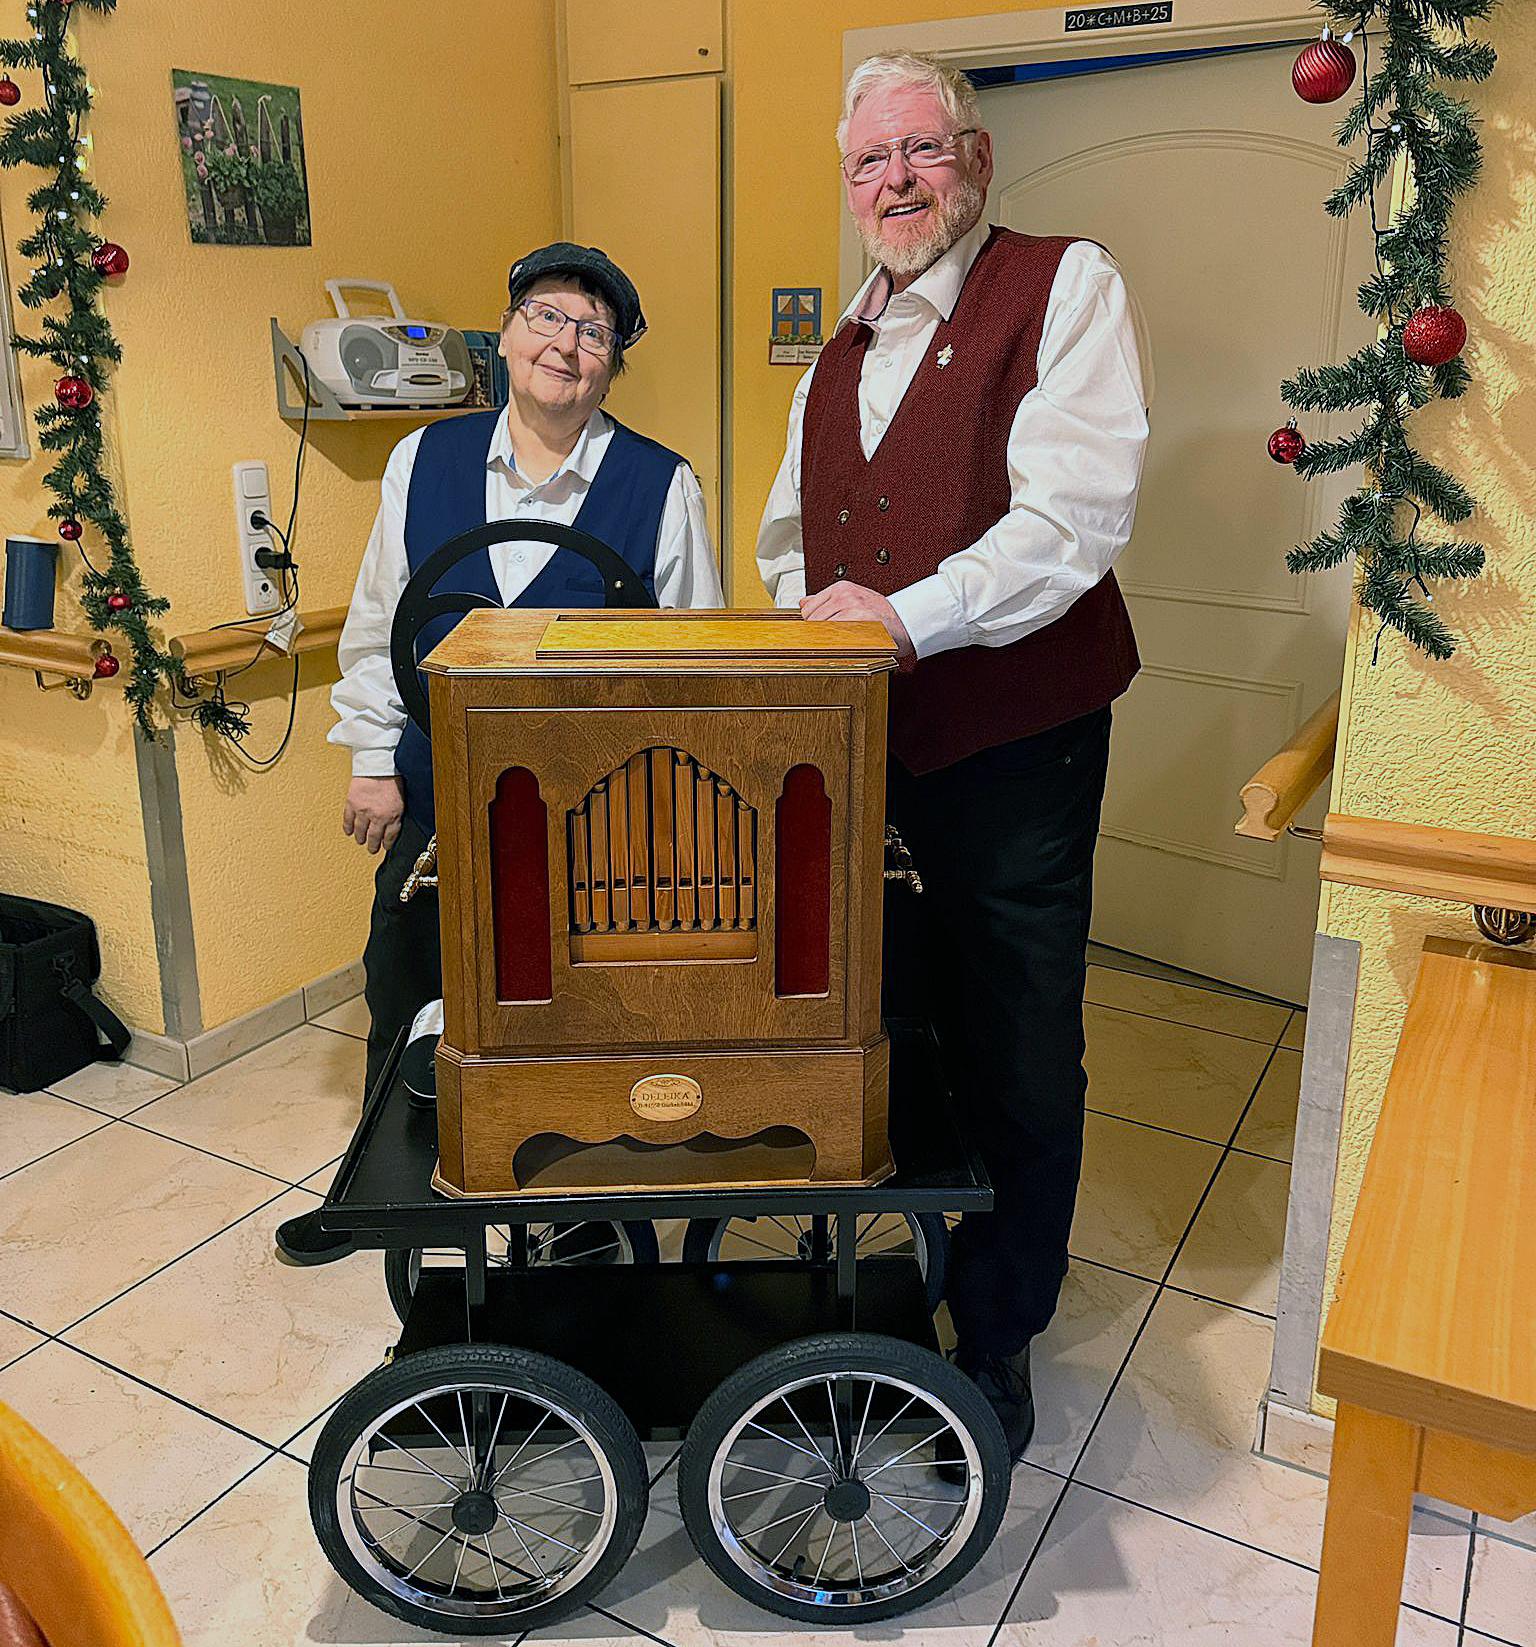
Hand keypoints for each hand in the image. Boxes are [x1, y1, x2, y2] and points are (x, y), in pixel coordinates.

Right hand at [343, 776, 404, 854]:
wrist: (379, 766)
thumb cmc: (393, 779)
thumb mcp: (402, 800)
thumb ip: (397, 814)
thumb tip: (394, 824)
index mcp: (393, 816)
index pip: (390, 837)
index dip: (387, 844)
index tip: (385, 847)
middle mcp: (378, 817)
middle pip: (374, 837)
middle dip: (373, 846)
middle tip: (372, 850)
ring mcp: (363, 812)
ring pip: (360, 831)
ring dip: (360, 838)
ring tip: (360, 841)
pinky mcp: (352, 804)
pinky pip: (348, 820)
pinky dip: (348, 828)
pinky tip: (348, 832)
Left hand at [799, 581, 915, 666]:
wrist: (906, 622)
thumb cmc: (882, 615)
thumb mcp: (854, 598)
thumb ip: (827, 600)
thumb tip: (804, 603)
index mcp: (841, 588)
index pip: (808, 609)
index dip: (811, 624)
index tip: (818, 633)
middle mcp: (844, 595)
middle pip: (812, 621)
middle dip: (818, 633)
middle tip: (832, 640)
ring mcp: (851, 607)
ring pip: (821, 629)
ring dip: (826, 641)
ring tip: (841, 643)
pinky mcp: (859, 620)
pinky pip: (835, 636)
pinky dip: (835, 644)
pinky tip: (846, 646)